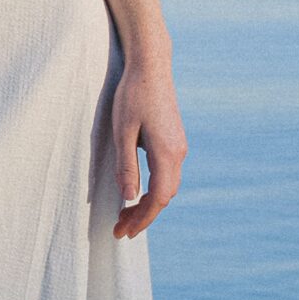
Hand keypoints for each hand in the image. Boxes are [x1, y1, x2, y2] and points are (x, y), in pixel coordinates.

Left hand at [110, 54, 184, 237]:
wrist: (151, 67)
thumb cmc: (133, 95)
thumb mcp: (122, 130)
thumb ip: (126, 164)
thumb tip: (128, 197)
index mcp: (167, 153)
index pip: (158, 198)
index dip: (142, 218)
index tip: (123, 232)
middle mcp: (179, 154)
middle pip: (164, 197)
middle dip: (143, 216)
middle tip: (119, 230)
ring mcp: (179, 147)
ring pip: (167, 187)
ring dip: (147, 204)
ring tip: (123, 216)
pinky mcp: (174, 141)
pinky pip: (166, 174)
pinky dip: (152, 189)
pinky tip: (136, 193)